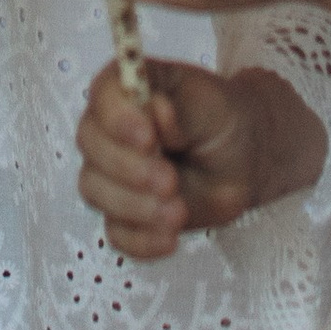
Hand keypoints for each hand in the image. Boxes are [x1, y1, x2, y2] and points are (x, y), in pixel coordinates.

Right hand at [74, 58, 325, 262]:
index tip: (148, 138)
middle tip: (170, 181)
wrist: (239, 162)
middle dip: (129, 169)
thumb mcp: (210, 106)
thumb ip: (183, 107)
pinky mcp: (123, 213)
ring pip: (96, 191)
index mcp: (128, 89)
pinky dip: (141, 240)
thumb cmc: (219, 120)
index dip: (118, 119)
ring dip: (135, 206)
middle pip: (92, 146)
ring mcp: (112, 173)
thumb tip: (155, 107)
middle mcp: (110, 129)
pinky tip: (170, 239)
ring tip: (179, 212)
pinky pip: (116, 233)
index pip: (103, 95)